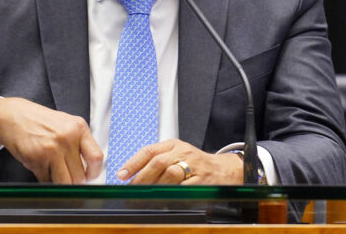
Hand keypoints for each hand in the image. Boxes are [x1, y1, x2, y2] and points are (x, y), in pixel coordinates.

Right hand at [0, 97, 102, 183]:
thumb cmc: (41, 122)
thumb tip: (90, 169)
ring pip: (65, 183)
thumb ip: (80, 144)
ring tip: (53, 170)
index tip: (89, 176)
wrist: (14, 116)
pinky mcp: (37, 159)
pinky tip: (41, 165)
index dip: (94, 172)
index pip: (96, 157)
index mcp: (79, 128)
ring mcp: (52, 149)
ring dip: (59, 182)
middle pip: (80, 176)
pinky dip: (44, 178)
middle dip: (73, 180)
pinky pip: (46, 181)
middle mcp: (67, 137)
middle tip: (66, 174)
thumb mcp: (67, 125)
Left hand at [116, 139, 242, 184]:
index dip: (133, 163)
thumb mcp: (176, 154)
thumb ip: (156, 160)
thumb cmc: (195, 163)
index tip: (121, 174)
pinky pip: (183, 188)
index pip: (149, 151)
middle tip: (132, 188)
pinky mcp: (201, 180)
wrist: (223, 170)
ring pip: (170, 174)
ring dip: (155, 186)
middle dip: (142, 177)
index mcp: (174, 145)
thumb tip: (131, 175)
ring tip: (145, 195)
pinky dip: (171, 194)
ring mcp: (193, 166)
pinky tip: (162, 200)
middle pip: (157, 162)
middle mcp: (183, 152)